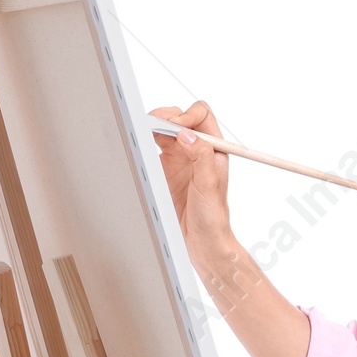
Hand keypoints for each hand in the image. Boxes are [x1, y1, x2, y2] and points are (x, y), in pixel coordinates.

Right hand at [149, 100, 231, 249]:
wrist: (202, 241)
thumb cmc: (213, 217)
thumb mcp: (210, 185)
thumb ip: (201, 156)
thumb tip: (187, 134)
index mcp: (213, 149)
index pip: (201, 116)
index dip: (188, 115)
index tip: (177, 127)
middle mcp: (196, 150)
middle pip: (180, 118)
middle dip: (167, 117)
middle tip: (155, 125)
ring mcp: (180, 159)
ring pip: (165, 130)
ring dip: (155, 127)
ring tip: (146, 131)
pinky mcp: (165, 169)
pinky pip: (154, 147)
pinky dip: (146, 141)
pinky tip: (143, 144)